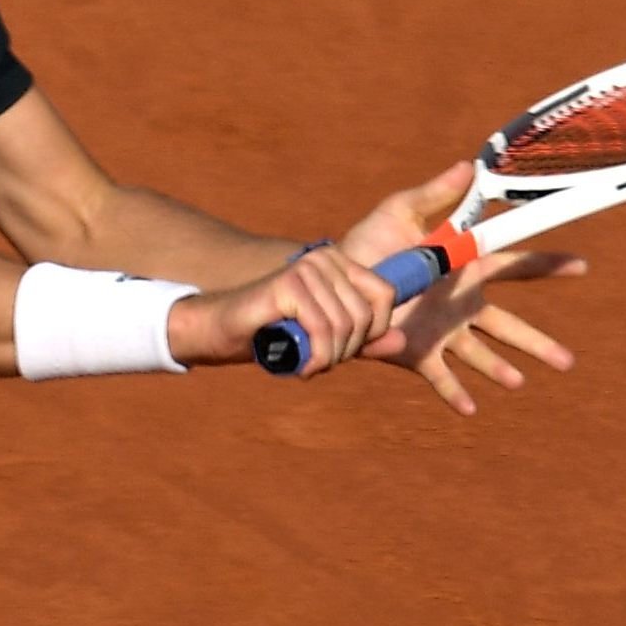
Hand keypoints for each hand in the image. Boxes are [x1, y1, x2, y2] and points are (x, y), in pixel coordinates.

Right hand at [167, 242, 399, 375]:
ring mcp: (305, 268)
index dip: (375, 330)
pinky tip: (304, 367)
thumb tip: (403, 342)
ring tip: (310, 365)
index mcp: (338, 261)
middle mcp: (324, 258)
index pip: (384, 294)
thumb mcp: (327, 337)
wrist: (221, 330)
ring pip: (344, 325)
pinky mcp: (288, 284)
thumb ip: (364, 339)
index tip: (347, 349)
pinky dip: (317, 357)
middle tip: (322, 362)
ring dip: (330, 357)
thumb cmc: (274, 333)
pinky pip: (321, 329)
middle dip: (347, 350)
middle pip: (364, 315)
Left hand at [339, 161, 585, 415]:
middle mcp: (459, 305)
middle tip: (568, 361)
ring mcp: (440, 331)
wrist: (331, 281)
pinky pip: (441, 376)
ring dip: (501, 369)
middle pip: (509, 327)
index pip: (513, 265)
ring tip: (519, 382)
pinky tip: (470, 409)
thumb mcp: (400, 211)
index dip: (547, 265)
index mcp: (463, 269)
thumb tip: (470, 164)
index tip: (581, 266)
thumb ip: (436, 193)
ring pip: (481, 355)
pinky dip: (455, 392)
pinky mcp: (416, 352)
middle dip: (538, 343)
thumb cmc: (368, 243)